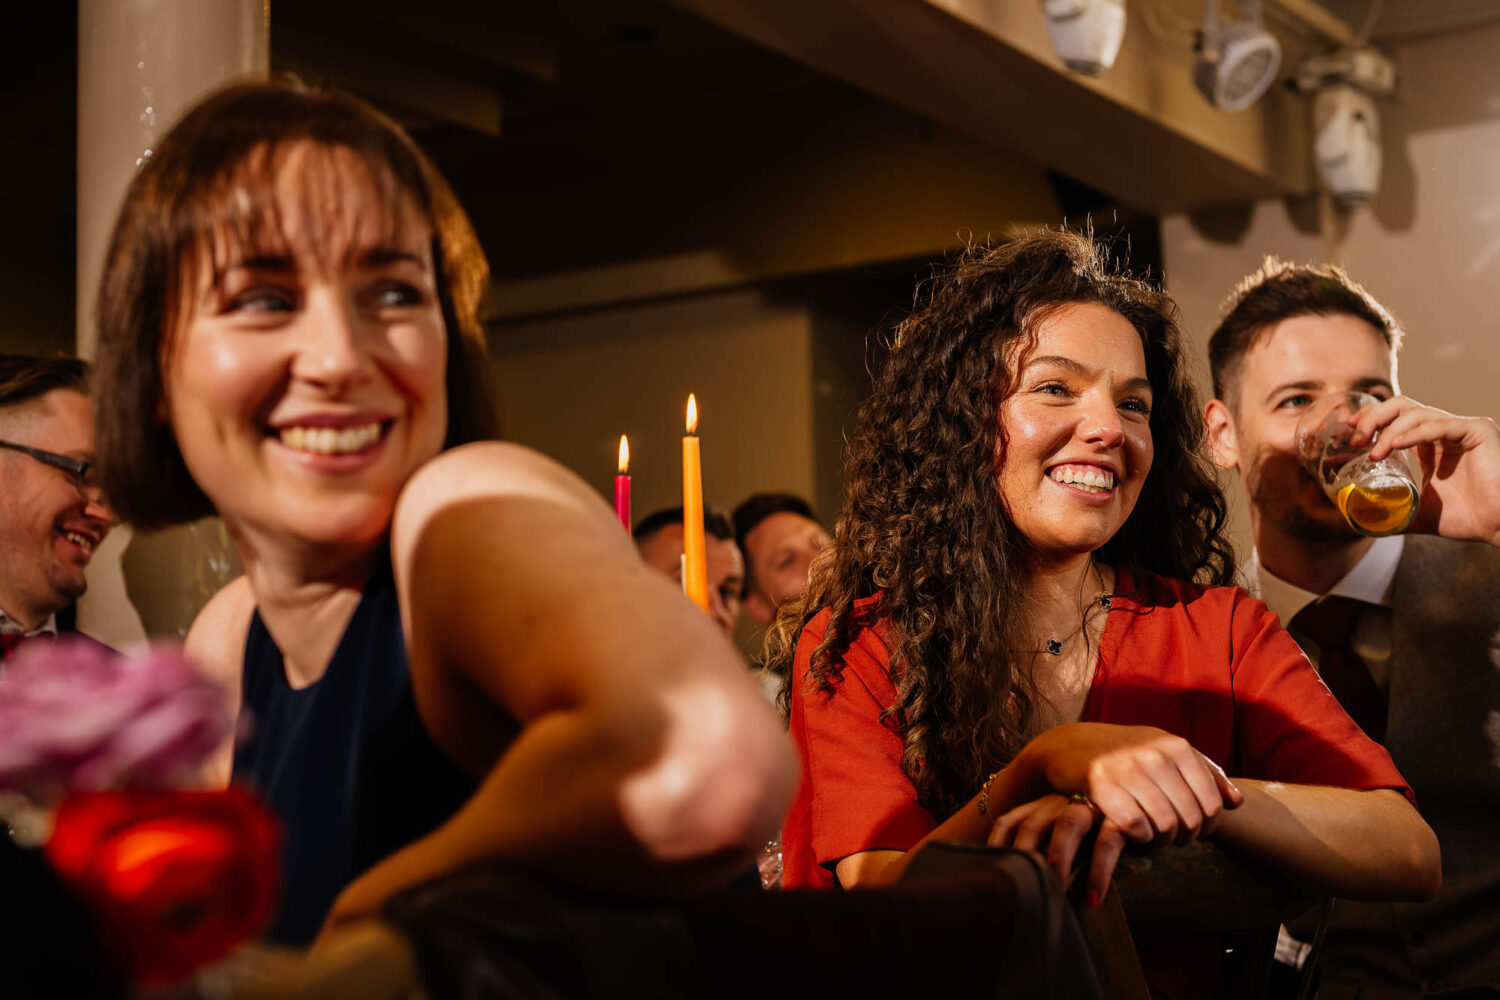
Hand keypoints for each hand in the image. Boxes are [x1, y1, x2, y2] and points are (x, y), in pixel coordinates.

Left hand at [987, 793, 1122, 906]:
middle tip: (1021, 890)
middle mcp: (1063, 801)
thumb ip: (1045, 846)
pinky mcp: (1122, 815)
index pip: (1009, 820)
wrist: (1146, 801)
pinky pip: (1107, 842)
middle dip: (1024, 857)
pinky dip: (1098, 871)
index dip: (996, 846)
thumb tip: (1021, 884)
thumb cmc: (1100, 826)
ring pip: (1066, 826)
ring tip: (1056, 892)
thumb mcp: (1066, 830)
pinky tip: (1093, 898)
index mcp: (1044, 804)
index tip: (990, 873)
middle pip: (1032, 824)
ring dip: (1057, 860)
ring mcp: (1092, 805)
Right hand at [1020, 723, 1242, 845]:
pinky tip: (1134, 833)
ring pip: (1164, 825)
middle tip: (1172, 838)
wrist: (1071, 745)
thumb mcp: (1166, 753)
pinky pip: (1134, 827)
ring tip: (1154, 836)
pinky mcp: (1100, 784)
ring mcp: (1126, 767)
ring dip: (1161, 840)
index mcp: (1175, 746)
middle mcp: (1153, 754)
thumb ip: (1205, 773)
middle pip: (1189, 818)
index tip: (1194, 830)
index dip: (1207, 826)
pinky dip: (1138, 838)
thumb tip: (1237, 803)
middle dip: (1184, 836)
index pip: (1211, 803)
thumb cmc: (1126, 752)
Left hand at [1350, 395, 1499, 545]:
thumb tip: (1357, 520)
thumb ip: (1391, 509)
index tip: (1349, 429)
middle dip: (1373, 418)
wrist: (1498, 527)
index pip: (1394, 417)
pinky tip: (1394, 445)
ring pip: (1417, 413)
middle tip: (1356, 439)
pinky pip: (1440, 424)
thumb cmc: (1465, 519)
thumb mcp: (1416, 512)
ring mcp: (1461, 428)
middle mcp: (1444, 431)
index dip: (1370, 418)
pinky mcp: (1478, 431)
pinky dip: (1414, 433)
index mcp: (1429, 443)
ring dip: (1390, 430)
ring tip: (1375, 453)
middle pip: (1401, 406)